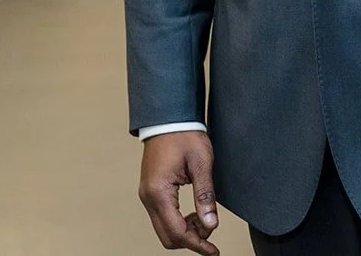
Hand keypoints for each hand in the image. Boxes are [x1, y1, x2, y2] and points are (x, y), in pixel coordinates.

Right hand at [139, 131, 220, 254]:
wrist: (168, 118)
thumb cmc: (184, 135)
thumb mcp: (201, 163)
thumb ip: (205, 196)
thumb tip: (210, 225)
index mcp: (159, 192)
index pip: (177, 232)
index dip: (197, 245)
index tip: (214, 251)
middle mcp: (148, 197)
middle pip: (167, 237)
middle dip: (191, 240)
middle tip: (210, 230)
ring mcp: (146, 195)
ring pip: (164, 229)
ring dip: (184, 231)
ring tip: (204, 218)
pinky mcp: (150, 191)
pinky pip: (162, 217)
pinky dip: (178, 222)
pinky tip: (193, 213)